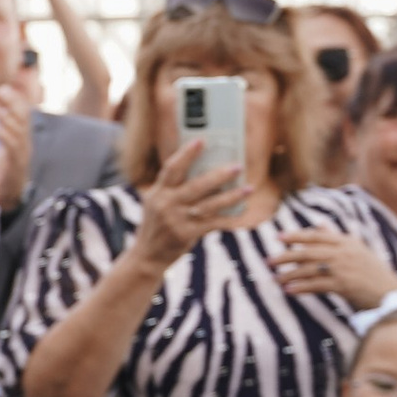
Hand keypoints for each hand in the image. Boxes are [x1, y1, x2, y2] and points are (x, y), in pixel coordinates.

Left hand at [0, 79, 32, 214]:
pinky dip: (4, 135)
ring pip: (18, 130)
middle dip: (12, 102)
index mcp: (22, 138)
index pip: (22, 114)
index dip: (14, 100)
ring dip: (6, 116)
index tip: (2, 89)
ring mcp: (22, 154)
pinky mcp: (16, 165)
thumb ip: (3, 130)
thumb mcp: (4, 147)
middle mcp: (25, 143)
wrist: (8, 198)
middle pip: (23, 118)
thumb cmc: (4, 172)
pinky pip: (12, 147)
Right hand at [134, 136, 246, 271]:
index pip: (171, 168)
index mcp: (158, 192)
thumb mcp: (157, 203)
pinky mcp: (186, 234)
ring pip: (209, 205)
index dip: (186, 154)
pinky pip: (213, 223)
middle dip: (218, 176)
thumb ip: (175, 189)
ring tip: (249, 188)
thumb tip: (208, 172)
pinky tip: (243, 211)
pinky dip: (229, 218)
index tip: (201, 140)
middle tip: (238, 166)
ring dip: (231, 196)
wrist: (147, 256)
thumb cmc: (158, 225)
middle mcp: (165, 204)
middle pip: (195, 186)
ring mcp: (176, 220)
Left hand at [268, 227, 396, 311]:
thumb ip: (336, 237)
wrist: (390, 295)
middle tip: (269, 261)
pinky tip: (289, 291)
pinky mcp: (342, 285)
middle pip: (308, 252)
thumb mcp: (357, 250)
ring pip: (308, 269)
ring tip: (275, 279)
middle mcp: (343, 253)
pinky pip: (315, 285)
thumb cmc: (372, 273)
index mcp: (347, 242)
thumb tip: (320, 223)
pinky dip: (300, 288)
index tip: (279, 237)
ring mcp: (342, 269)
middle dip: (285, 256)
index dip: (296, 236)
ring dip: (289, 275)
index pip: (316, 236)